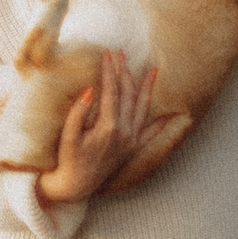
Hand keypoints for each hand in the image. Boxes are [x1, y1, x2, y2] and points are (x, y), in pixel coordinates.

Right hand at [36, 50, 158, 204]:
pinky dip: (160, 123)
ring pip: (143, 109)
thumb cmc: (69, 158)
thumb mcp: (68, 135)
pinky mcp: (133, 149)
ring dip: (147, 88)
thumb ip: (78, 112)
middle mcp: (125, 133)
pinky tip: (169, 114)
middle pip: (128, 95)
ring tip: (153, 71)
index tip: (106, 54)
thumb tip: (90, 90)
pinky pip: (151, 133)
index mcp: (108, 127)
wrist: (76, 185)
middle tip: (121, 53)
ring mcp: (131, 141)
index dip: (109, 71)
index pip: (111, 91)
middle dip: (125, 72)